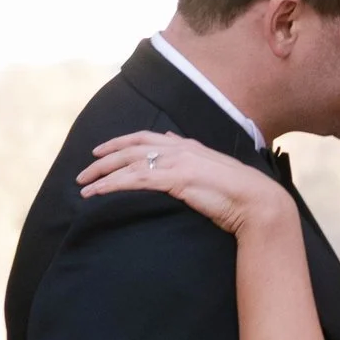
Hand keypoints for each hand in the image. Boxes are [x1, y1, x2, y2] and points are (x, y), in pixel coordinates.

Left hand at [77, 130, 289, 240]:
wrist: (257, 202)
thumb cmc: (239, 193)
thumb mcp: (213, 171)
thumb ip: (192, 158)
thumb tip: (172, 142)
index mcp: (188, 146)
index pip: (145, 137)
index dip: (120, 143)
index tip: (100, 151)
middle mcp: (180, 149)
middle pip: (131, 148)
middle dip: (104, 159)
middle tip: (83, 173)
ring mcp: (177, 163)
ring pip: (128, 164)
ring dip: (102, 175)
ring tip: (83, 187)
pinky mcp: (175, 179)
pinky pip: (135, 180)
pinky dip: (112, 186)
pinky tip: (97, 194)